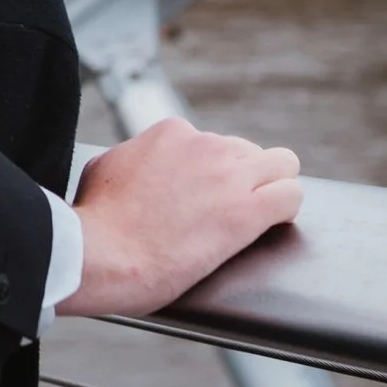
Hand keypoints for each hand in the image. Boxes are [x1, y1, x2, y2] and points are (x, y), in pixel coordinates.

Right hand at [60, 119, 301, 318]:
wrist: (99, 253)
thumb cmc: (95, 221)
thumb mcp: (106, 167)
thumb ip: (134, 157)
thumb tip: (136, 163)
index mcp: (173, 133)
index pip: (213, 144)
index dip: (210, 173)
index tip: (200, 196)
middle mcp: (205, 145)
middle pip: (248, 153)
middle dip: (241, 180)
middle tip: (223, 211)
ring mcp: (228, 177)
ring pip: (281, 166)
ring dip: (269, 190)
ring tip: (254, 217)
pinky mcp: (245, 213)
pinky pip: (291, 196)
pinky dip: (285, 210)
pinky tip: (272, 224)